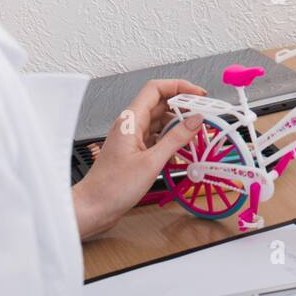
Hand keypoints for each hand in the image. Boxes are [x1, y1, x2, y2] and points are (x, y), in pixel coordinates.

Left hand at [73, 78, 207, 237]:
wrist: (93, 208)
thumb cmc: (112, 187)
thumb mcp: (151, 162)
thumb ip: (175, 139)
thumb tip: (195, 121)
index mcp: (130, 120)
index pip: (156, 89)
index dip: (179, 87)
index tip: (199, 96)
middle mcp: (130, 125)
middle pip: (161, 105)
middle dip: (183, 110)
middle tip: (202, 119)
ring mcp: (132, 138)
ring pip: (160, 123)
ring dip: (178, 129)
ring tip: (194, 140)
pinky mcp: (134, 151)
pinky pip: (156, 138)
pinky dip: (170, 143)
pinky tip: (178, 156)